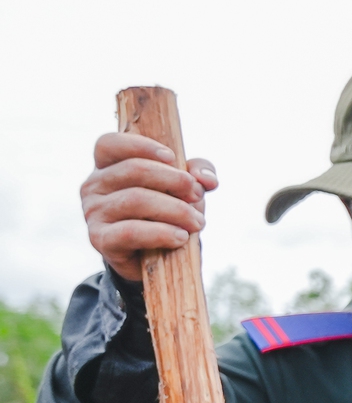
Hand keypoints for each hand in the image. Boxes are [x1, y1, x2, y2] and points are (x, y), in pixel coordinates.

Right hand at [83, 132, 217, 281]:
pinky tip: (181, 237)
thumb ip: (197, 174)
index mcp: (107, 165)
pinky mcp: (100, 239)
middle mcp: (94, 185)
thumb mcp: (183, 188)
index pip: (110, 143)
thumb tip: (208, 179)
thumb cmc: (167, 213)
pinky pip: (131, 231)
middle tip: (198, 195)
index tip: (172, 157)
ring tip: (198, 222)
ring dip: (176, 210)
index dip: (141, 146)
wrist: (156, 259)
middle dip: (174, 180)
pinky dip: (161, 233)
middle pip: (133, 170)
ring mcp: (93, 212)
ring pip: (136, 199)